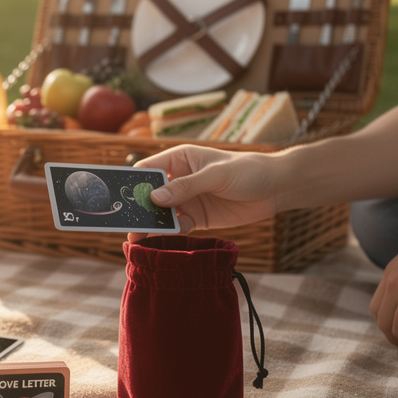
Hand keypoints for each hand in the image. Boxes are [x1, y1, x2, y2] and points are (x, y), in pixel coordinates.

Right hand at [128, 145, 281, 240]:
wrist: (277, 188)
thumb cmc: (248, 170)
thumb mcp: (215, 175)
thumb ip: (186, 186)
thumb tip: (155, 197)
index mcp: (179, 159)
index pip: (147, 170)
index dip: (133, 184)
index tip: (120, 199)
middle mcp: (179, 179)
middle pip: (150, 195)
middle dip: (139, 209)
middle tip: (126, 224)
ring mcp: (188, 200)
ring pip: (162, 214)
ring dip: (152, 225)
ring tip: (139, 237)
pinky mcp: (198, 218)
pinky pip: (179, 226)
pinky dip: (171, 233)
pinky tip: (164, 238)